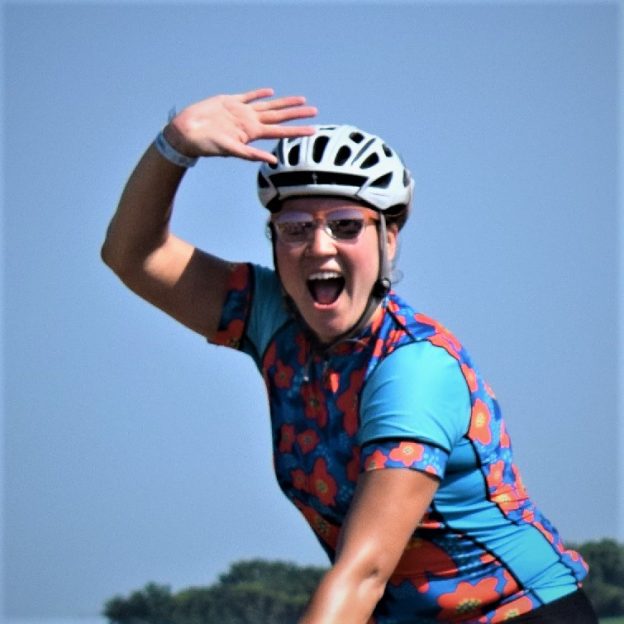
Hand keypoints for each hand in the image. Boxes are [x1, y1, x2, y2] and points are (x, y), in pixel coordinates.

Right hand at [163, 87, 316, 162]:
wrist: (187, 132)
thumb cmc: (206, 145)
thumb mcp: (231, 151)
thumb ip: (252, 155)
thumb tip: (274, 162)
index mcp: (252, 133)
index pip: (280, 131)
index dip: (297, 130)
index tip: (313, 129)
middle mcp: (250, 122)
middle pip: (279, 117)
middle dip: (297, 114)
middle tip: (314, 111)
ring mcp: (241, 112)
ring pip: (268, 106)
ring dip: (284, 103)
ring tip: (301, 100)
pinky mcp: (229, 102)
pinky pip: (248, 96)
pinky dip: (259, 94)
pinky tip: (270, 92)